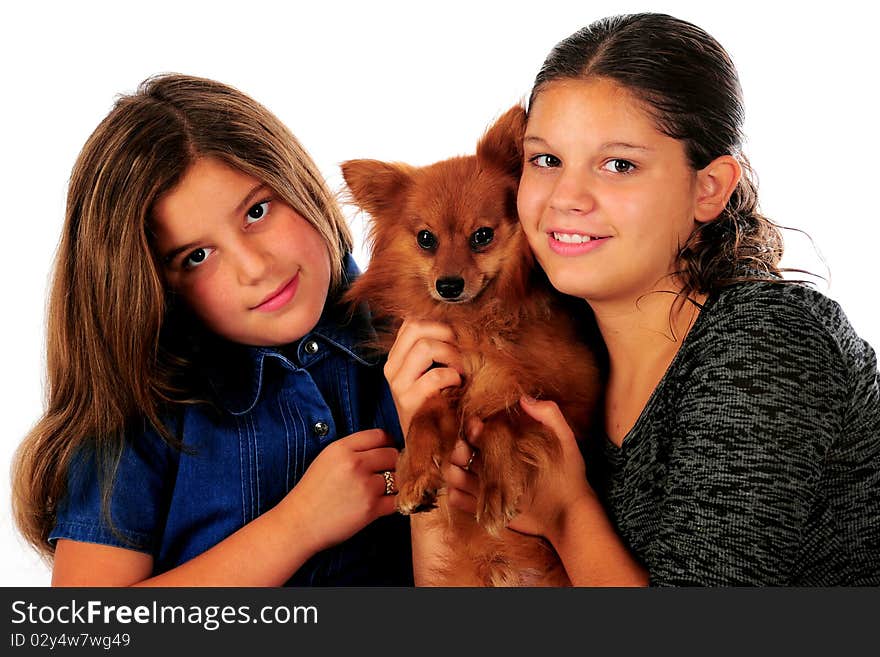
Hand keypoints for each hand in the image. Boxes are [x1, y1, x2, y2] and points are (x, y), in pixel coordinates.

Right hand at [280, 429, 399, 552]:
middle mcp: (355, 464)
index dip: (387, 443)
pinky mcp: (371, 509)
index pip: (380, 435)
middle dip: (393, 463)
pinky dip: (395, 502)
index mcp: (342, 448)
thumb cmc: (312, 493)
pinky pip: (397, 500)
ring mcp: (365, 486)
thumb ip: (352, 450)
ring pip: (398, 478)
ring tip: (384, 490)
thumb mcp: (326, 459)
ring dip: (395, 484)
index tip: (386, 452)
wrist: (298, 524)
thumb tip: (383, 447)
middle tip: (388, 473)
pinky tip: (386, 503)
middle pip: (392, 454)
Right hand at [384, 319, 463, 434]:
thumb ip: (438, 349)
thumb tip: (455, 322)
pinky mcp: (409, 402)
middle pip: (417, 328)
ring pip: (425, 346)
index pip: (412, 322)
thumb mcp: (435, 371)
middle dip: (447, 334)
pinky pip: (435, 376)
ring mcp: (398, 385)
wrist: (433, 446)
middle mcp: (392, 368)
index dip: (439, 322)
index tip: (458, 337)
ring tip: (462, 370)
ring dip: (452, 355)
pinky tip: (458, 388)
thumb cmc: (441, 404)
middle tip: (464, 351)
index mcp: (397, 357)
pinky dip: (453, 378)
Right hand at [443, 398, 594, 542]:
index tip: (477, 428)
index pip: (477, 432)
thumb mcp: (564, 441)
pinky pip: (456, 499)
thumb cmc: (569, 475)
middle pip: (460, 452)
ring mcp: (485, 486)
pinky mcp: (483, 507)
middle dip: (458, 450)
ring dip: (454, 472)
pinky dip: (456, 496)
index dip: (472, 428)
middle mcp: (491, 464)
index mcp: (506, 446)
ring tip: (467, 475)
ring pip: (454, 474)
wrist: (569, 513)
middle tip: (467, 452)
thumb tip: (523, 398)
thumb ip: (549, 415)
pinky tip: (472, 495)